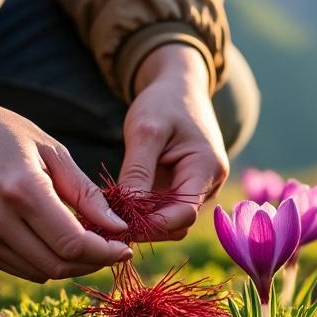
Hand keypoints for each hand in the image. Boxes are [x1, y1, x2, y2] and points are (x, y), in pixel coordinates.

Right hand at [0, 70, 132, 281]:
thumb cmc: (2, 132)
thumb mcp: (51, 151)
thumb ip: (86, 193)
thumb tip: (120, 228)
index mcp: (22, 189)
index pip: (73, 243)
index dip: (105, 253)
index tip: (124, 248)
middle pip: (59, 264)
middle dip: (92, 262)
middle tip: (110, 247)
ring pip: (40, 272)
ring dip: (69, 264)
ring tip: (86, 242)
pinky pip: (18, 267)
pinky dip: (43, 261)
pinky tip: (52, 240)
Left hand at [120, 43, 229, 240]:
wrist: (179, 89)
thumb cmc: (163, 103)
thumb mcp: (145, 130)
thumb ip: (137, 171)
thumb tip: (125, 211)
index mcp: (207, 168)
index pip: (184, 213)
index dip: (153, 224)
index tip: (117, 224)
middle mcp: (210, 184)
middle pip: (179, 223)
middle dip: (146, 227)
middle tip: (106, 224)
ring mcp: (200, 189)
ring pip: (173, 221)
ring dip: (145, 223)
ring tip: (110, 216)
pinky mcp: (186, 189)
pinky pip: (167, 210)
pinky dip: (146, 213)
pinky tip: (121, 208)